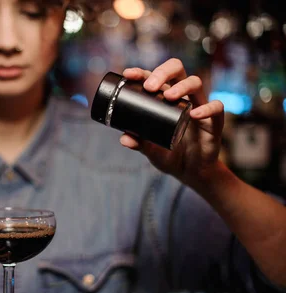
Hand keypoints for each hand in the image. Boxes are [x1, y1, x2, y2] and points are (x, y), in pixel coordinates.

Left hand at [120, 58, 224, 184]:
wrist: (191, 172)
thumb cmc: (170, 155)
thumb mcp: (151, 150)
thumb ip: (139, 144)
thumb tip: (124, 138)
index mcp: (164, 99)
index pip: (155, 78)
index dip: (142, 73)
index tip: (129, 74)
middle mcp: (182, 98)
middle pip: (177, 70)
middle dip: (163, 72)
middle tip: (150, 87)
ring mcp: (199, 106)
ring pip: (195, 83)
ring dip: (182, 86)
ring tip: (169, 96)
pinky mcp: (214, 121)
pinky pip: (216, 108)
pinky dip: (206, 108)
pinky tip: (194, 114)